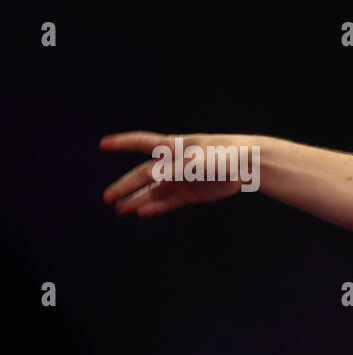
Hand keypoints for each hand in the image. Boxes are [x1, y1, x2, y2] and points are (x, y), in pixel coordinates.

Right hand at [101, 131, 257, 216]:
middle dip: (125, 186)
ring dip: (137, 200)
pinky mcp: (191, 194)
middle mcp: (173, 164)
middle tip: (108, 197)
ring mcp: (181, 180)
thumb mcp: (197, 160)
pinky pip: (169, 202)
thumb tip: (151, 175)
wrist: (247, 166)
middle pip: (144, 175)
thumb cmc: (222, 155)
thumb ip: (174, 168)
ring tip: (119, 210)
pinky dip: (155, 207)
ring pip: (154, 191)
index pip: (142, 142)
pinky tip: (141, 212)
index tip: (103, 145)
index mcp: (172, 147)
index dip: (122, 143)